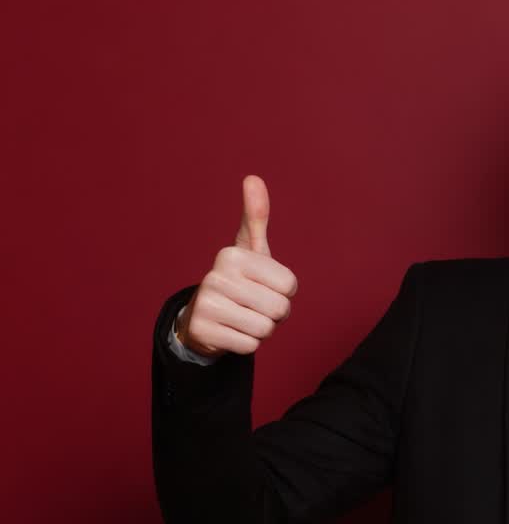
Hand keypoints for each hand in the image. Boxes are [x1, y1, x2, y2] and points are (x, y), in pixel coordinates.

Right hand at [174, 175, 298, 358]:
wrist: (204, 317)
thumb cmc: (239, 280)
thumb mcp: (250, 249)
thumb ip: (256, 216)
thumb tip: (253, 178)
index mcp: (232, 255)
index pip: (290, 286)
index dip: (285, 292)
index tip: (264, 286)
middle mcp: (215, 276)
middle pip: (279, 309)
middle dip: (275, 314)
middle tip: (255, 305)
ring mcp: (206, 305)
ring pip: (265, 329)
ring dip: (262, 329)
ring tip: (243, 317)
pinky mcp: (203, 332)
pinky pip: (250, 346)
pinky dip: (247, 344)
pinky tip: (232, 331)